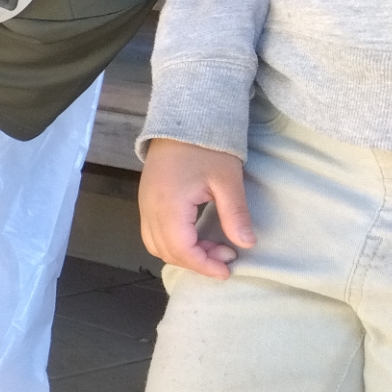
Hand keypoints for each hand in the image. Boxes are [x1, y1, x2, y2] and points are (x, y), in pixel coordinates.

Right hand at [139, 137, 253, 278]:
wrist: (183, 121)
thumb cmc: (207, 148)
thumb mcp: (227, 180)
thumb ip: (235, 214)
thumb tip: (246, 244)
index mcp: (169, 206)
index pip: (181, 249)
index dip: (204, 265)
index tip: (228, 270)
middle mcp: (150, 210)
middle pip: (166, 251)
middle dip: (196, 261)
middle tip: (227, 255)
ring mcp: (145, 205)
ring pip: (156, 244)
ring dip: (183, 253)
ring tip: (212, 247)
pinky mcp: (146, 201)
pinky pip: (153, 233)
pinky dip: (173, 243)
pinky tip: (196, 236)